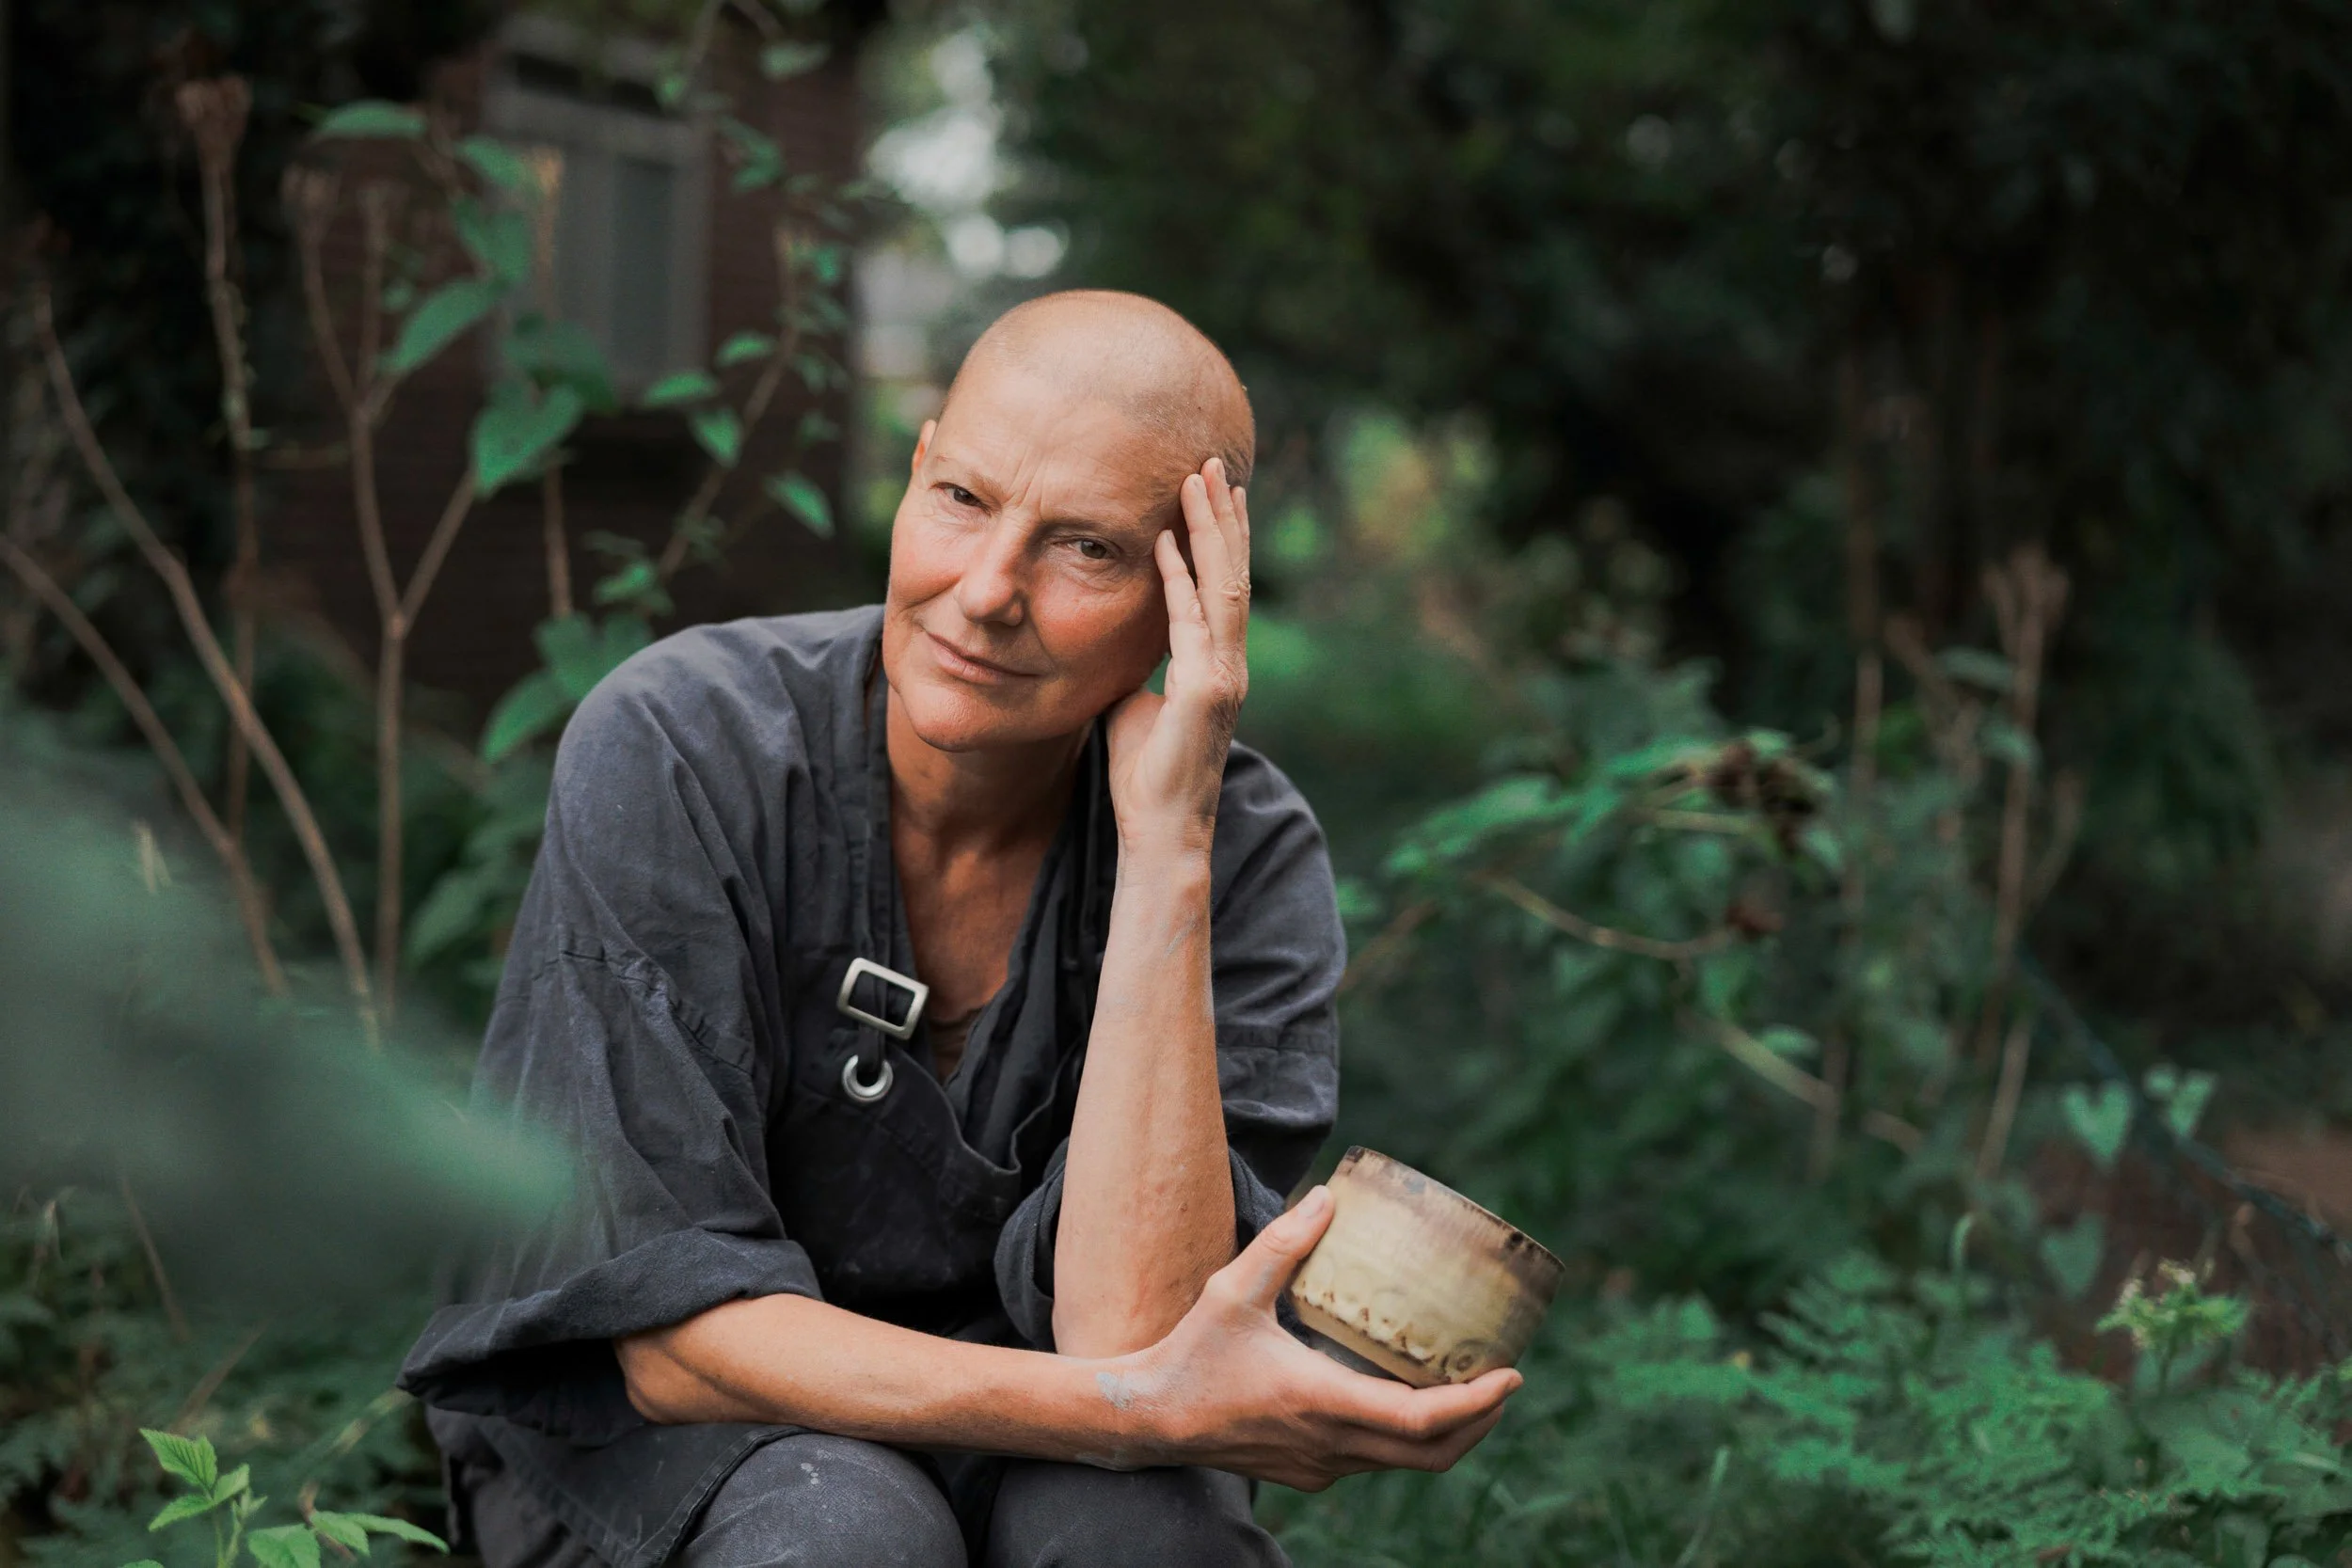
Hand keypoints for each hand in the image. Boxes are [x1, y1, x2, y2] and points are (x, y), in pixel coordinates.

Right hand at [1104, 1186, 1521, 1489]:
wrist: (1149, 1420)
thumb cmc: (1192, 1354)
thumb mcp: (1233, 1290)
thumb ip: (1283, 1244)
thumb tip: (1328, 1197)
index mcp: (1322, 1402)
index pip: (1422, 1421)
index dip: (1476, 1404)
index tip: (1512, 1377)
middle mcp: (1331, 1445)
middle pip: (1432, 1454)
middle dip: (1479, 1422)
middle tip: (1504, 1383)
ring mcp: (1322, 1466)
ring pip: (1406, 1465)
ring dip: (1447, 1434)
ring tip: (1469, 1391)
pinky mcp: (1309, 1472)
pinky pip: (1376, 1463)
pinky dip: (1408, 1440)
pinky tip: (1405, 1401)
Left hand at [1106, 457, 1250, 857]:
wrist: (1159, 832)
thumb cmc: (1145, 775)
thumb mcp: (1135, 704)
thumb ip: (1137, 666)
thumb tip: (1113, 638)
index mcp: (1216, 663)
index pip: (1222, 586)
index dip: (1219, 537)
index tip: (1211, 491)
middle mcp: (1228, 663)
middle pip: (1233, 573)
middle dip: (1223, 516)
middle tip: (1214, 462)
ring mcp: (1223, 677)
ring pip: (1224, 587)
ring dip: (1211, 530)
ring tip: (1202, 480)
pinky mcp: (1206, 694)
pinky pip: (1192, 624)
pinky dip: (1180, 580)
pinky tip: (1164, 543)